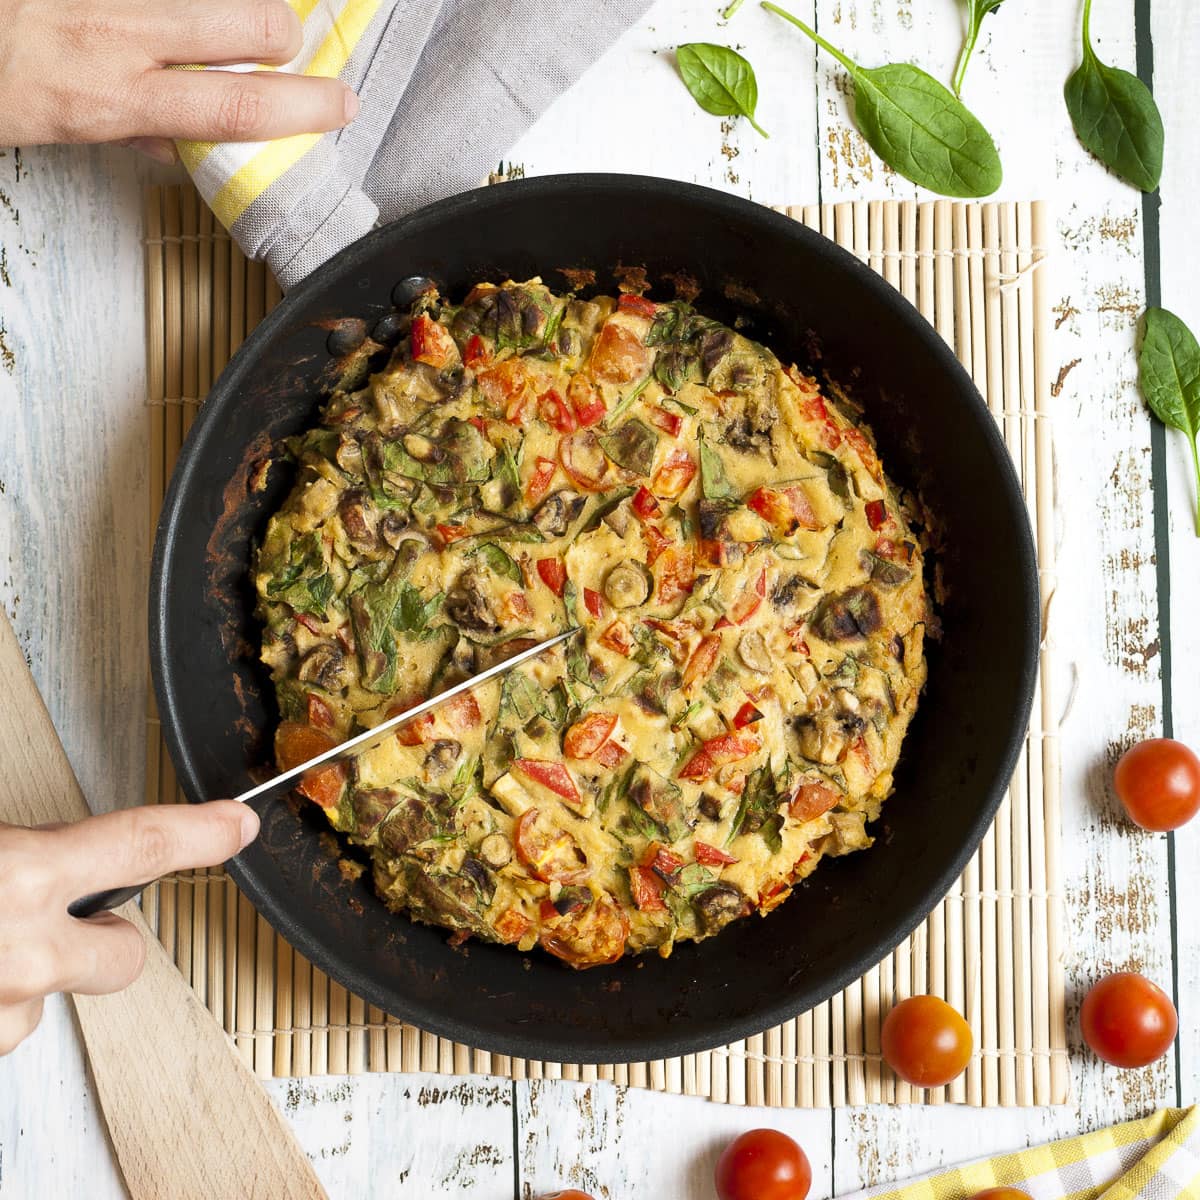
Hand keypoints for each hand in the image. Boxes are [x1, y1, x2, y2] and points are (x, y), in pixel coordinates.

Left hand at [0, 0, 357, 157]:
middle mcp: (116, 32)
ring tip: (236, 21)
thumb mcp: (52, 131)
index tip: (344, 105)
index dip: (305, 106)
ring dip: (235, 6)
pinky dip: (183, 1)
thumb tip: (178, 138)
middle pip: (247, 20)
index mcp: (114, 96)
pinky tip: (187, 13)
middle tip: (282, 45)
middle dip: (282, 31)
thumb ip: (126, 128)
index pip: (238, 103)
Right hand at [0, 801, 258, 1053]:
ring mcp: (8, 1005)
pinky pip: (13, 1020)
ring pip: (60, 990)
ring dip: (35, 971)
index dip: (201, 834)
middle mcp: (26, 949)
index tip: (237, 826)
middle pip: (126, 952)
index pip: (143, 846)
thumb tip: (66, 850)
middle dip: (108, 938)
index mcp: (23, 876)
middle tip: (56, 916)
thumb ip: (31, 852)